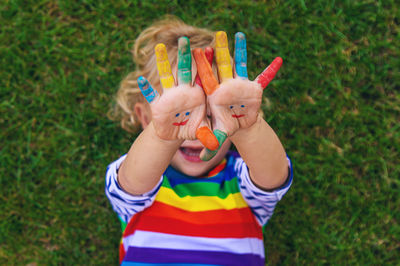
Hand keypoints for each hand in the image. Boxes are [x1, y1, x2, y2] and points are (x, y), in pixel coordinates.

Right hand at [138, 37, 218, 149]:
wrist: (177, 133)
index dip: (205, 64)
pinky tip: (141, 80)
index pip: (202, 77)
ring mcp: (170, 97)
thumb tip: (216, 145)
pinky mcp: (158, 105)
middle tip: (184, 40)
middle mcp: (183, 92)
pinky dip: (146, 89)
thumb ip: (209, 135)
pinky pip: (151, 95)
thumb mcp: (204, 132)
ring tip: (159, 47)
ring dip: (162, 63)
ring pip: (166, 76)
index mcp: (198, 95)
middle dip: (184, 56)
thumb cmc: (194, 128)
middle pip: (185, 71)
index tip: (208, 49)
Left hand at [194, 31, 282, 159]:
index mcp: (215, 94)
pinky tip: (279, 60)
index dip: (204, 66)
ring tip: (239, 35)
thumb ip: (210, 143)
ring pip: (239, 65)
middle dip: (219, 51)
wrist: (239, 124)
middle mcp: (226, 85)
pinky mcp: (254, 88)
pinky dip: (271, 71)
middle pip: (221, 66)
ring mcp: (240, 84)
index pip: (208, 78)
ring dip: (239, 50)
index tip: (200, 52)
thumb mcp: (218, 134)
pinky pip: (263, 78)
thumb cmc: (225, 126)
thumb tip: (201, 159)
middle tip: (217, 35)